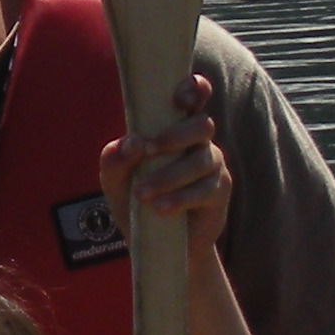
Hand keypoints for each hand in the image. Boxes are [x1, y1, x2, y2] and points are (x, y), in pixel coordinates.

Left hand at [98, 74, 231, 249]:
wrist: (154, 244)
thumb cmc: (134, 201)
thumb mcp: (114, 180)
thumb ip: (115, 159)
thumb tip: (133, 142)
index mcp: (173, 128)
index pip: (193, 98)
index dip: (193, 90)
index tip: (180, 97)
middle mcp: (198, 142)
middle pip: (201, 125)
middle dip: (175, 135)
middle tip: (147, 150)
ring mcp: (213, 166)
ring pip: (201, 160)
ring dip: (169, 176)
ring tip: (142, 195)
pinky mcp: (220, 192)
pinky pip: (206, 189)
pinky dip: (181, 197)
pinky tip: (161, 209)